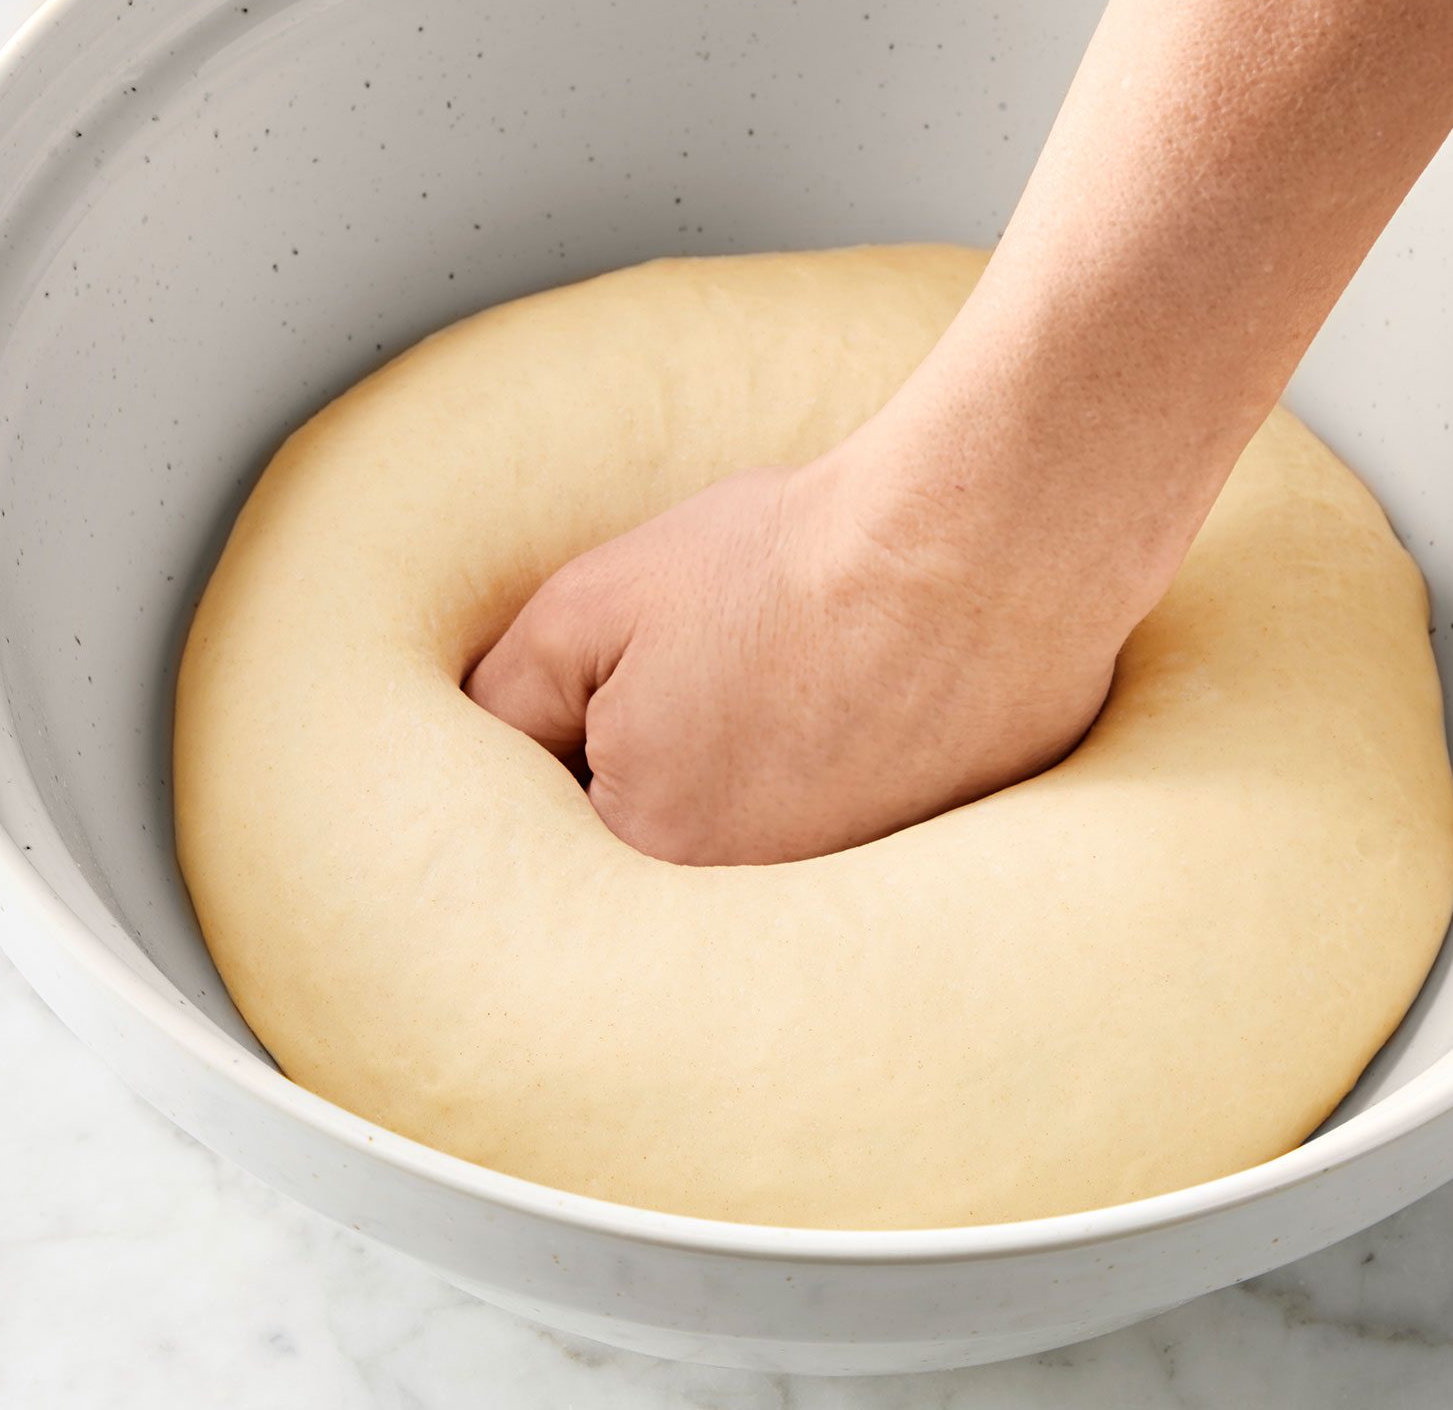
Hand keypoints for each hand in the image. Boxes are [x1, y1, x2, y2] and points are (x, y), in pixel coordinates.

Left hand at [463, 453, 1126, 865]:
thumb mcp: (590, 605)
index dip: (593, 742)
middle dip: (676, 770)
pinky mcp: (936, 866)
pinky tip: (872, 709)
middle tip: (730, 675)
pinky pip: (857, 843)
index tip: (642, 681)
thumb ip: (505, 697)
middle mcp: (752, 909)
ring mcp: (854, 898)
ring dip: (764, 787)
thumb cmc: (788, 562)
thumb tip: (472, 752)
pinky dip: (850, 786)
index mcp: (653, 853)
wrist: (980, 542)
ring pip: (762, 853)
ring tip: (802, 685)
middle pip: (667, 855)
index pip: (566, 839)